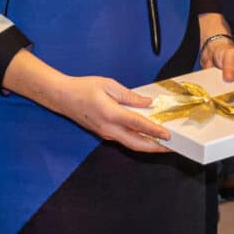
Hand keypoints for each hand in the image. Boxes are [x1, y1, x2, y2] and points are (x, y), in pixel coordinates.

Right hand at [42, 72, 169, 152]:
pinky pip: (124, 140)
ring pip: (130, 145)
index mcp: (110, 114)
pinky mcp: (104, 134)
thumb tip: (146, 103)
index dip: (154, 131)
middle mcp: (108, 128)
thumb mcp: (108, 85)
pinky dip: (138, 141)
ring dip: (148, 146)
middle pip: (136, 143)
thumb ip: (129, 96)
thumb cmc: (83, 88)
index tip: (168, 135)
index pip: (137, 125)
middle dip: (155, 148)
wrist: (62, 97)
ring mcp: (106, 133)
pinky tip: (147, 137)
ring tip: (163, 144)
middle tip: (171, 147)